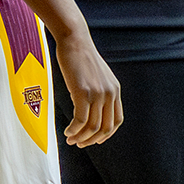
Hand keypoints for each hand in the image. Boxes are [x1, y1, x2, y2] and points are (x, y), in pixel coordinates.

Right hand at [55, 31, 121, 146]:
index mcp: (115, 90)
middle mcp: (109, 93)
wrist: (74, 40)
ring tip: (70, 139)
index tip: (93, 139)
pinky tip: (67, 132)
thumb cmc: (80, 56)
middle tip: (79, 143)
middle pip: (105, 128)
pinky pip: (80, 120)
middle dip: (92, 140)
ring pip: (92, 127)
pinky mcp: (83, 92)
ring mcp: (97, 93)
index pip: (116, 121)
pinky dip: (74, 130)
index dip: (106, 134)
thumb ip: (99, 91)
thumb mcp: (97, 76)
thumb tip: (90, 109)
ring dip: (80, 138)